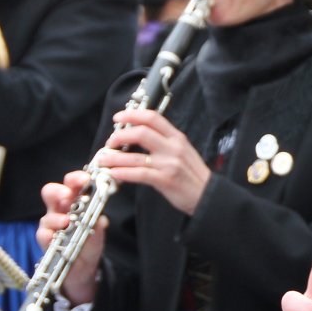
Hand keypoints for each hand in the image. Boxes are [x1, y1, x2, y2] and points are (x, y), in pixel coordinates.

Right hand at [36, 170, 104, 304]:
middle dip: (59, 191)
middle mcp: (59, 210)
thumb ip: (98, 226)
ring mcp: (50, 225)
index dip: (76, 179)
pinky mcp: (45, 241)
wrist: (83, 268)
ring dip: (56, 217)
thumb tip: (101, 220)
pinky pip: (42, 235)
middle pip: (51, 192)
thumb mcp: (98, 234)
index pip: (71, 184)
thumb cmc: (88, 244)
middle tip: (67, 195)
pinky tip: (53, 237)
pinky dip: (48, 235)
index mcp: (73, 202)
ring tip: (66, 222)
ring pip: (46, 215)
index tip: (85, 179)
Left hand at [89, 108, 211, 214]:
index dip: (132, 115)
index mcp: (177, 138)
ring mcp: (169, 164)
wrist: (208, 196)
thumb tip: (138, 136)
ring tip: (103, 160)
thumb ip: (164, 142)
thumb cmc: (193, 175)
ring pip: (135, 156)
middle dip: (119, 136)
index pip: (153, 118)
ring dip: (114, 157)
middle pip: (141, 132)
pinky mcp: (166, 180)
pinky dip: (123, 173)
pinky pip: (139, 174)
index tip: (118, 117)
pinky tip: (113, 174)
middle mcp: (173, 147)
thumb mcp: (183, 151)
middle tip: (109, 142)